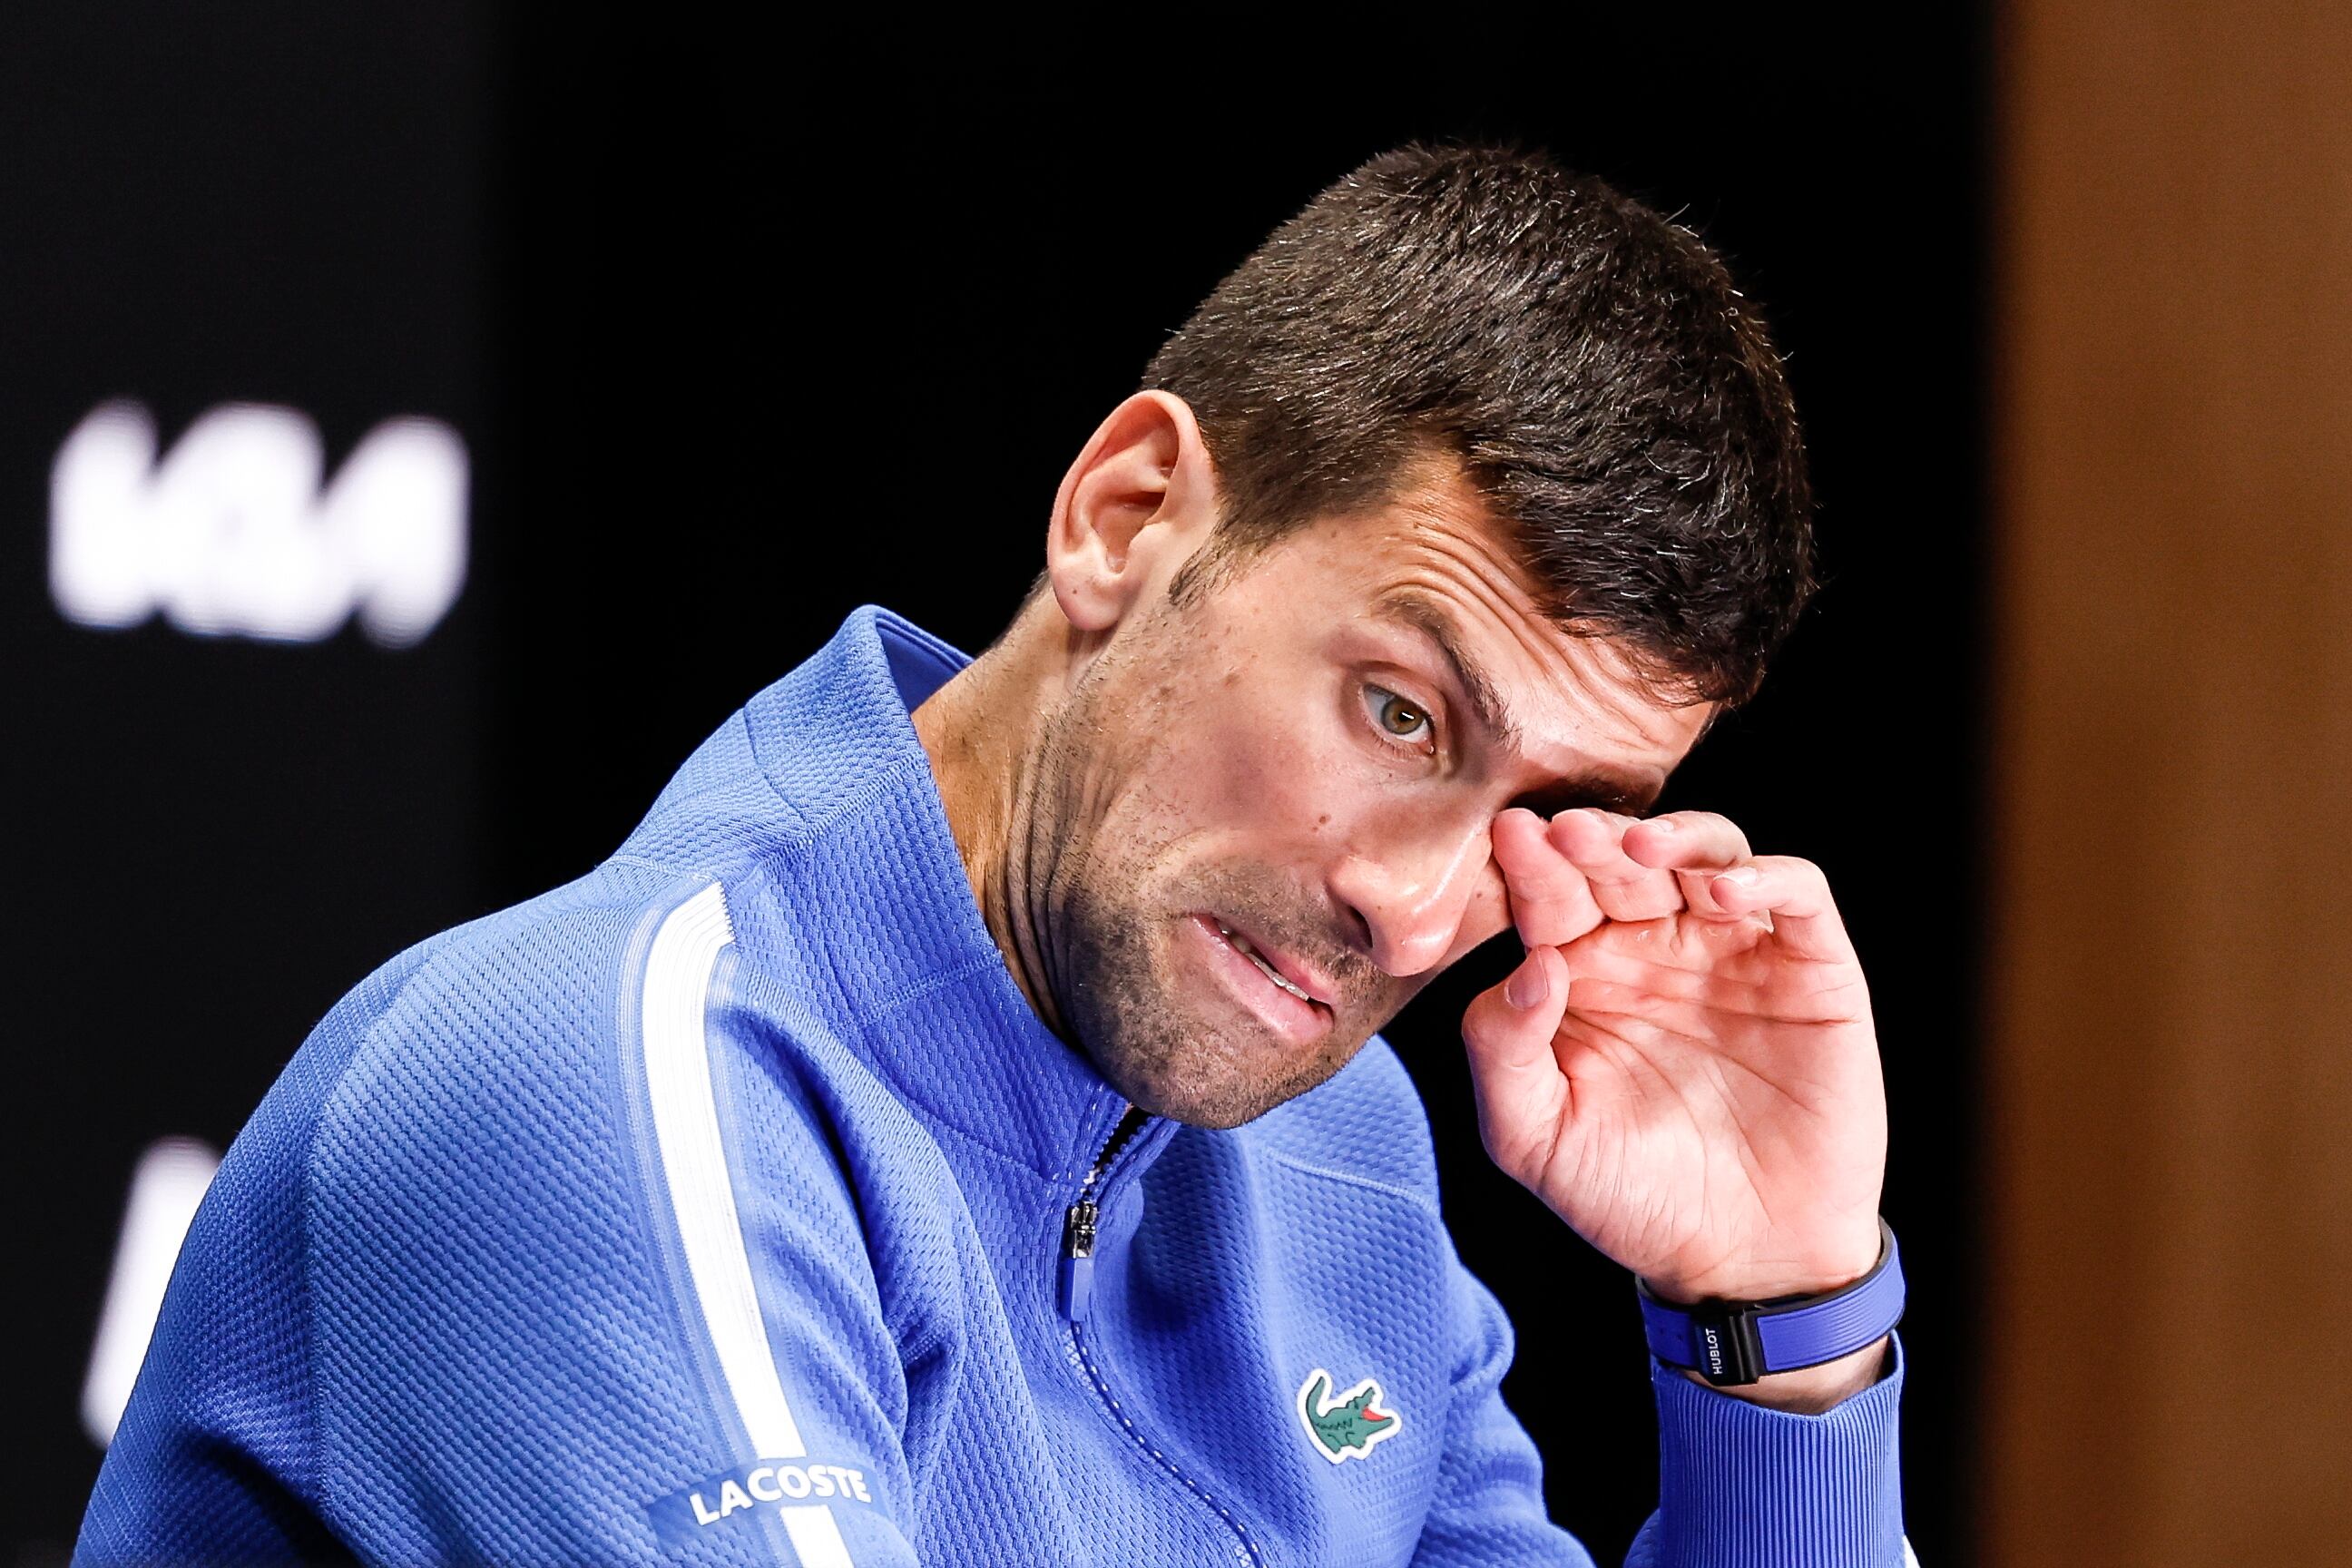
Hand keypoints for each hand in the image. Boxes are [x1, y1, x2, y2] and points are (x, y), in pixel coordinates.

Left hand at [1461, 806, 1887, 1326]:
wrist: (1743, 1262)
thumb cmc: (1628, 1196)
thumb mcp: (1534, 1137)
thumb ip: (1503, 1051)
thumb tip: (1525, 966)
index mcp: (1582, 973)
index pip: (1553, 897)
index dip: (1531, 865)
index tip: (1509, 837)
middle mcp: (1655, 947)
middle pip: (1624, 863)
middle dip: (1593, 839)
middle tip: (1563, 831)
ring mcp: (1735, 951)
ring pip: (1710, 854)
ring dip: (1677, 838)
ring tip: (1640, 847)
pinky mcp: (1811, 970)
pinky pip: (1798, 898)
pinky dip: (1767, 878)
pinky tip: (1723, 891)